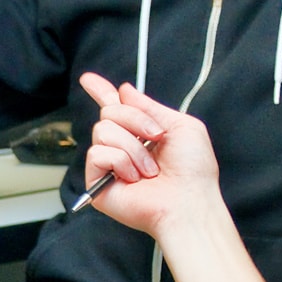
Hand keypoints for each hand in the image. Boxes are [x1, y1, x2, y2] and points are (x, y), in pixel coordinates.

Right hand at [78, 72, 221, 239]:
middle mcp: (123, 147)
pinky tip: (133, 178)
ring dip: (132, 147)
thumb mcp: (182, 126)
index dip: (101, 91)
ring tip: (149, 170)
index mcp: (142, 133)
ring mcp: (109, 164)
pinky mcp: (97, 181)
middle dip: (135, 120)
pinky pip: (97, 153)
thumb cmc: (193, 171)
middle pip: (109, 112)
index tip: (88, 79)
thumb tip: (124, 91)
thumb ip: (151, 106)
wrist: (189, 201)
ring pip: (102, 130)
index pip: (116, 108)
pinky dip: (120, 162)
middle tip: (155, 139)